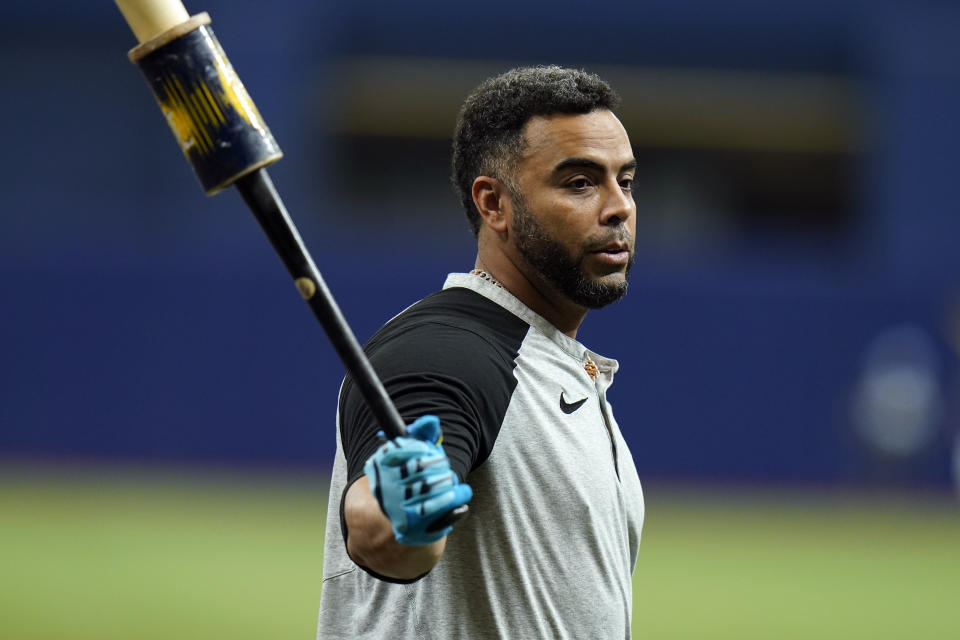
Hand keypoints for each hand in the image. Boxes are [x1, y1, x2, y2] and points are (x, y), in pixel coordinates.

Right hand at [363, 415, 472, 545]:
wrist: (407, 514)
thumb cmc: (415, 475)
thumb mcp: (416, 450)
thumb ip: (423, 432)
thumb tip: (431, 421)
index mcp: (380, 464)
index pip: (401, 449)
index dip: (423, 449)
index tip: (434, 453)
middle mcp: (381, 486)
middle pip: (418, 469)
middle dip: (440, 468)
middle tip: (448, 472)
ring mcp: (392, 508)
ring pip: (427, 489)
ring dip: (447, 484)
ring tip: (456, 484)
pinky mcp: (405, 526)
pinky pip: (430, 511)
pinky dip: (448, 501)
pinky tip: (456, 496)